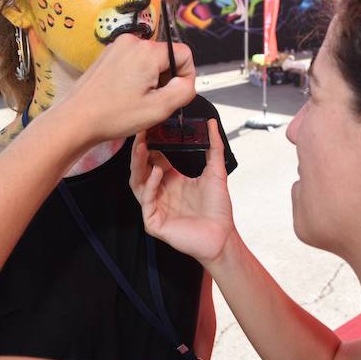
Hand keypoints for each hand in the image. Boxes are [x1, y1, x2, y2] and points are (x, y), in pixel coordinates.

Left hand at [53, 33, 195, 142]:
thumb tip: (187, 82)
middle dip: (165, 79)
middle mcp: (133, 42)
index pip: (184, 54)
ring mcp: (118, 47)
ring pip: (150, 60)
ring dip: (150, 80)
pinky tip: (125, 95)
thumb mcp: (159, 108)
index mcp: (147, 51)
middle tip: (152, 102)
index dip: (185, 77)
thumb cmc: (113, 116)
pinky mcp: (108, 55)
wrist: (76, 120)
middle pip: (166, 57)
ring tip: (136, 100)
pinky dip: (136, 78)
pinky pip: (134, 62)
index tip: (173, 96)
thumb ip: (184, 91)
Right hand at [130, 119, 235, 264]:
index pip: (154, 159)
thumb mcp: (216, 171)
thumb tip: (211, 123)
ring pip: (138, 184)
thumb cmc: (218, 208)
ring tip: (141, 148)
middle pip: (141, 169)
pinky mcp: (153, 222)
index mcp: (172, 181)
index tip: (150, 127)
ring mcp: (155, 207)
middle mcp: (161, 192)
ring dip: (138, 165)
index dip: (151, 144)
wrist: (222, 235)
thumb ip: (213, 147)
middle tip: (140, 134)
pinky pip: (147, 201)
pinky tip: (157, 171)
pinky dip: (151, 185)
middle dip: (139, 152)